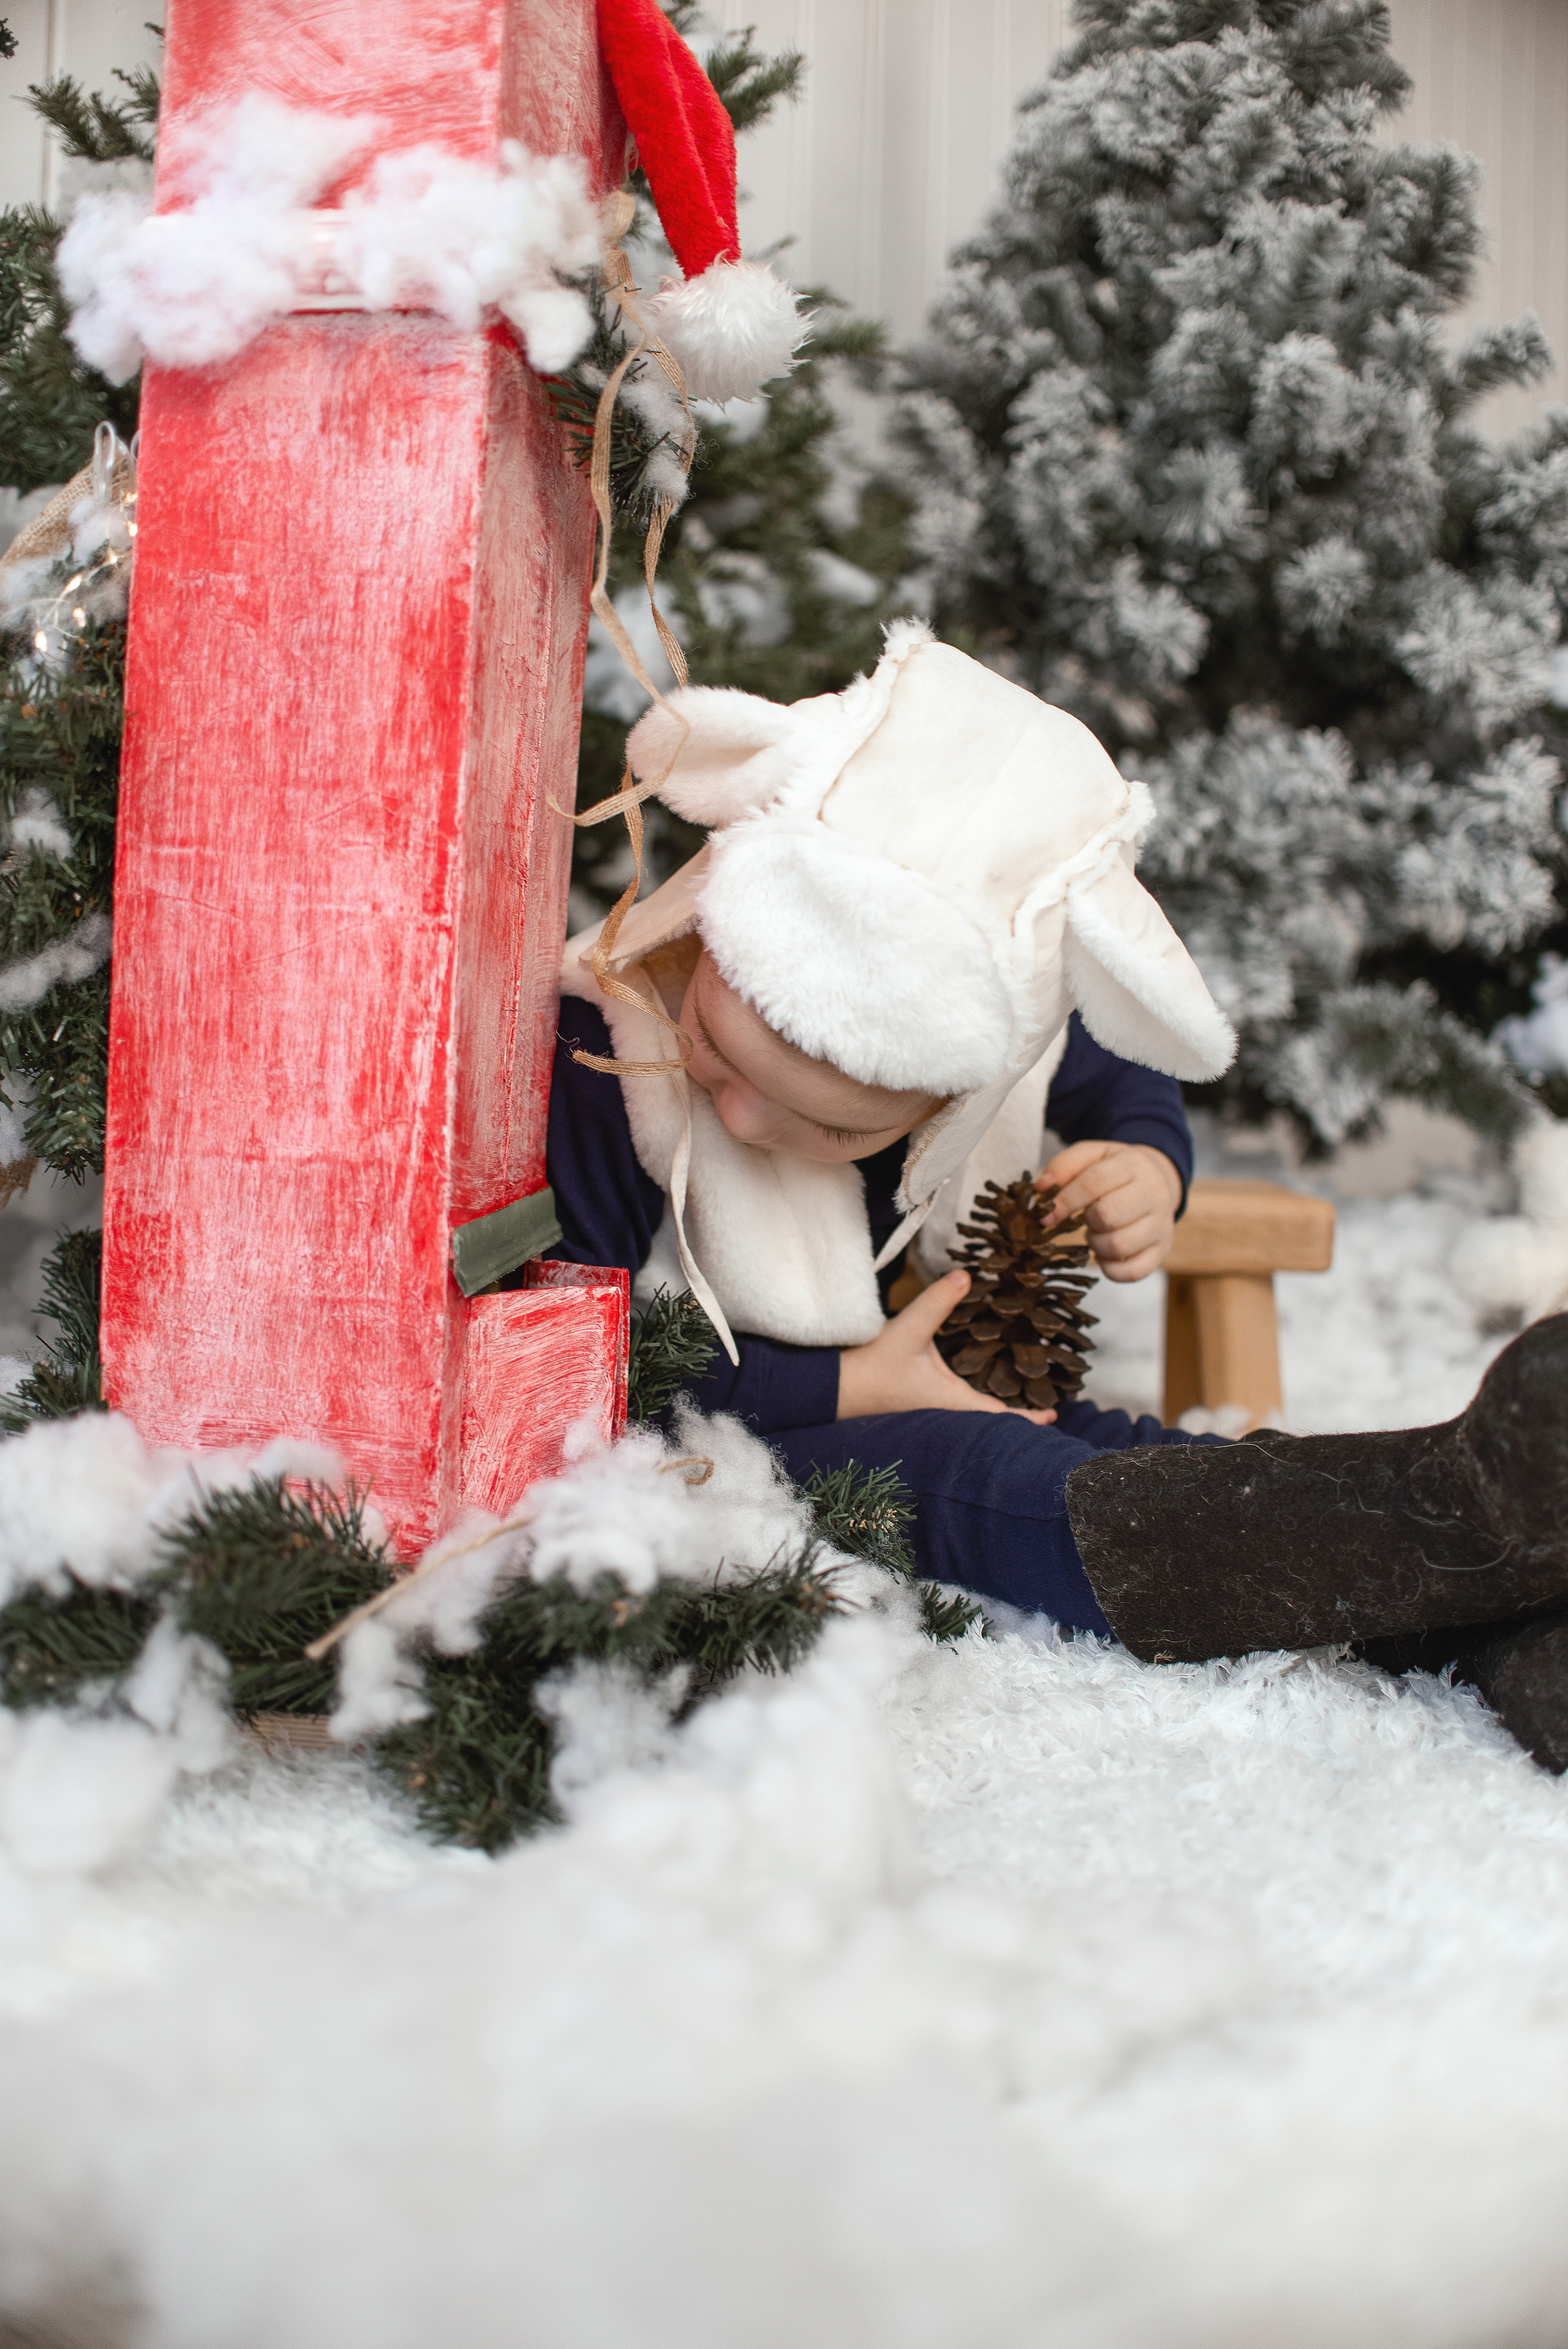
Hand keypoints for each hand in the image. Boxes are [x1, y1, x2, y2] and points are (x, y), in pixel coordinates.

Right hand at [837, 1271, 1057, 1423]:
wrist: (832, 1386)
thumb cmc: (870, 1365)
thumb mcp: (907, 1330)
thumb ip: (937, 1303)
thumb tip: (965, 1276)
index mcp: (951, 1400)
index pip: (999, 1416)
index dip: (1028, 1419)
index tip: (1054, 1418)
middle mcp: (945, 1409)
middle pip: (990, 1417)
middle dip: (1015, 1413)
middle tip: (1043, 1403)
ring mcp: (931, 1408)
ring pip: (971, 1410)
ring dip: (993, 1404)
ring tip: (1016, 1390)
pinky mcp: (917, 1400)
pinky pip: (953, 1402)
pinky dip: (971, 1395)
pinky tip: (972, 1379)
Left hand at [1038, 1140, 1181, 1282]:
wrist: (1157, 1182)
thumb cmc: (1115, 1171)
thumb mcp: (1092, 1156)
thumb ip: (1064, 1165)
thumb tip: (1042, 1188)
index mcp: (1133, 1165)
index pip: (1095, 1183)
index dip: (1066, 1201)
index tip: (1048, 1215)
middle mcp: (1153, 1194)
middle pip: (1108, 1216)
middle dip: (1086, 1221)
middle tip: (1086, 1218)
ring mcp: (1161, 1225)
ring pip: (1118, 1246)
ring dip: (1096, 1244)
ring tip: (1096, 1232)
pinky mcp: (1162, 1250)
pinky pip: (1132, 1272)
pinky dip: (1110, 1268)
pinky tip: (1104, 1253)